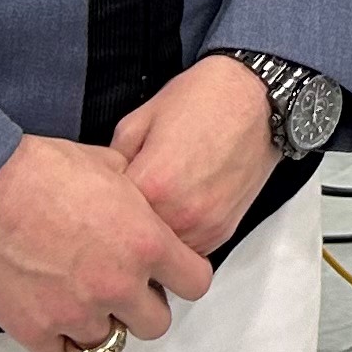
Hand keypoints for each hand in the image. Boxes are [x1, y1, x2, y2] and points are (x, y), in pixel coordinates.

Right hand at [0, 136, 216, 351]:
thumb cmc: (37, 171)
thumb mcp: (108, 166)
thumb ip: (136, 198)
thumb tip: (140, 205)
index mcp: (146, 243)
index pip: (196, 283)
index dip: (183, 278)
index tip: (170, 276)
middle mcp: (118, 284)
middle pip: (155, 324)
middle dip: (142, 308)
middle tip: (123, 290)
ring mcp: (76, 312)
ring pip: (107, 343)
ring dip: (99, 324)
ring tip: (81, 300)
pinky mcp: (34, 330)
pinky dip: (59, 341)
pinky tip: (53, 317)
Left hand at [109, 56, 280, 259]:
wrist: (257, 98)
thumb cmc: (201, 101)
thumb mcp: (139, 120)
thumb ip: (113, 161)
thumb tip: (102, 189)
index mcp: (151, 185)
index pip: (105, 218)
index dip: (97, 207)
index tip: (95, 199)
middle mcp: (179, 214)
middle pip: (134, 242)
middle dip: (123, 227)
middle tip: (118, 208)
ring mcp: (205, 227)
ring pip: (161, 253)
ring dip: (151, 238)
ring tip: (149, 209)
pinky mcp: (223, 231)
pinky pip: (188, 250)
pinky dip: (176, 237)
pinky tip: (174, 211)